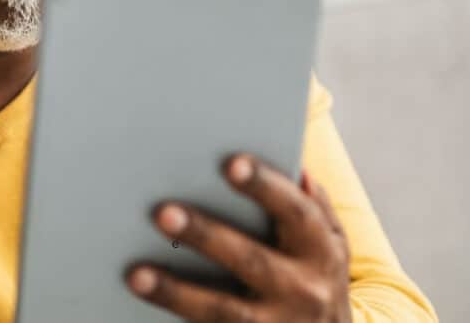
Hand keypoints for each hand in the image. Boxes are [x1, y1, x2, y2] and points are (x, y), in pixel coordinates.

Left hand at [127, 155, 352, 322]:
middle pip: (250, 260)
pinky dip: (176, 319)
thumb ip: (314, 205)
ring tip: (137, 275)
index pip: (295, 212)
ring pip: (222, 311)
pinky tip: (144, 306)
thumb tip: (295, 167)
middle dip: (205, 236)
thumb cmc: (320, 281)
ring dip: (177, 293)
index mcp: (322, 251)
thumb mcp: (332, 244)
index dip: (265, 186)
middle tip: (162, 212)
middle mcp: (304, 291)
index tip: (231, 163)